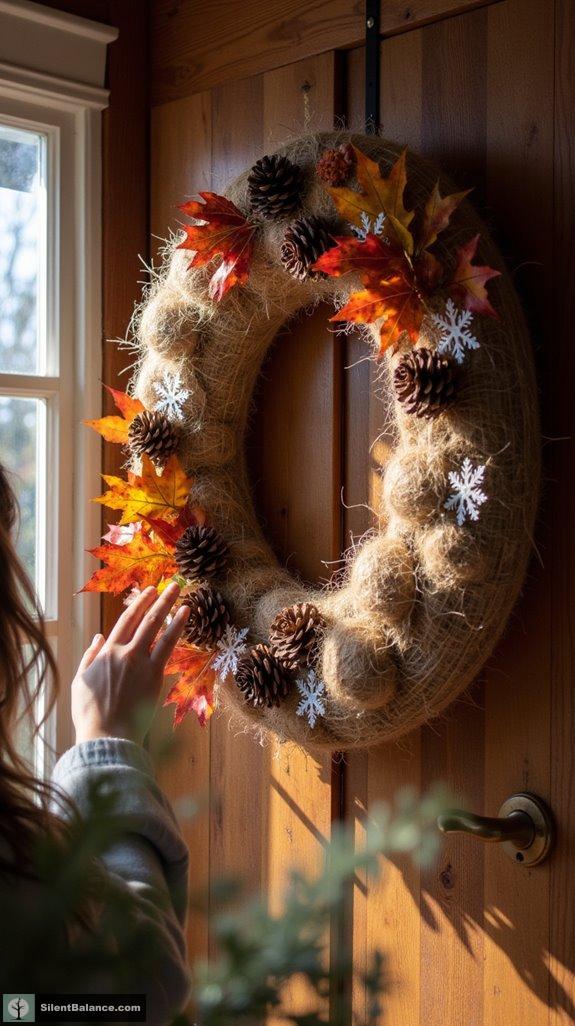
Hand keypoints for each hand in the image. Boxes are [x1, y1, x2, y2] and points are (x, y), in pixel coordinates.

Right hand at [72, 583, 189, 744]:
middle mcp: (124, 652)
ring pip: (157, 627)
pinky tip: (185, 616)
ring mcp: (141, 662)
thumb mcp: (81, 681)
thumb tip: (98, 637)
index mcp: (106, 652)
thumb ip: (90, 656)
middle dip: (157, 599)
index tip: (148, 591)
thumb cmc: (90, 713)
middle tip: (169, 585)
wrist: (106, 735)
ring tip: (180, 593)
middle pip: (143, 618)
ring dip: (170, 606)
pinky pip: (169, 645)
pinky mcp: (155, 675)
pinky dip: (177, 627)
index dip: (138, 603)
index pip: (124, 620)